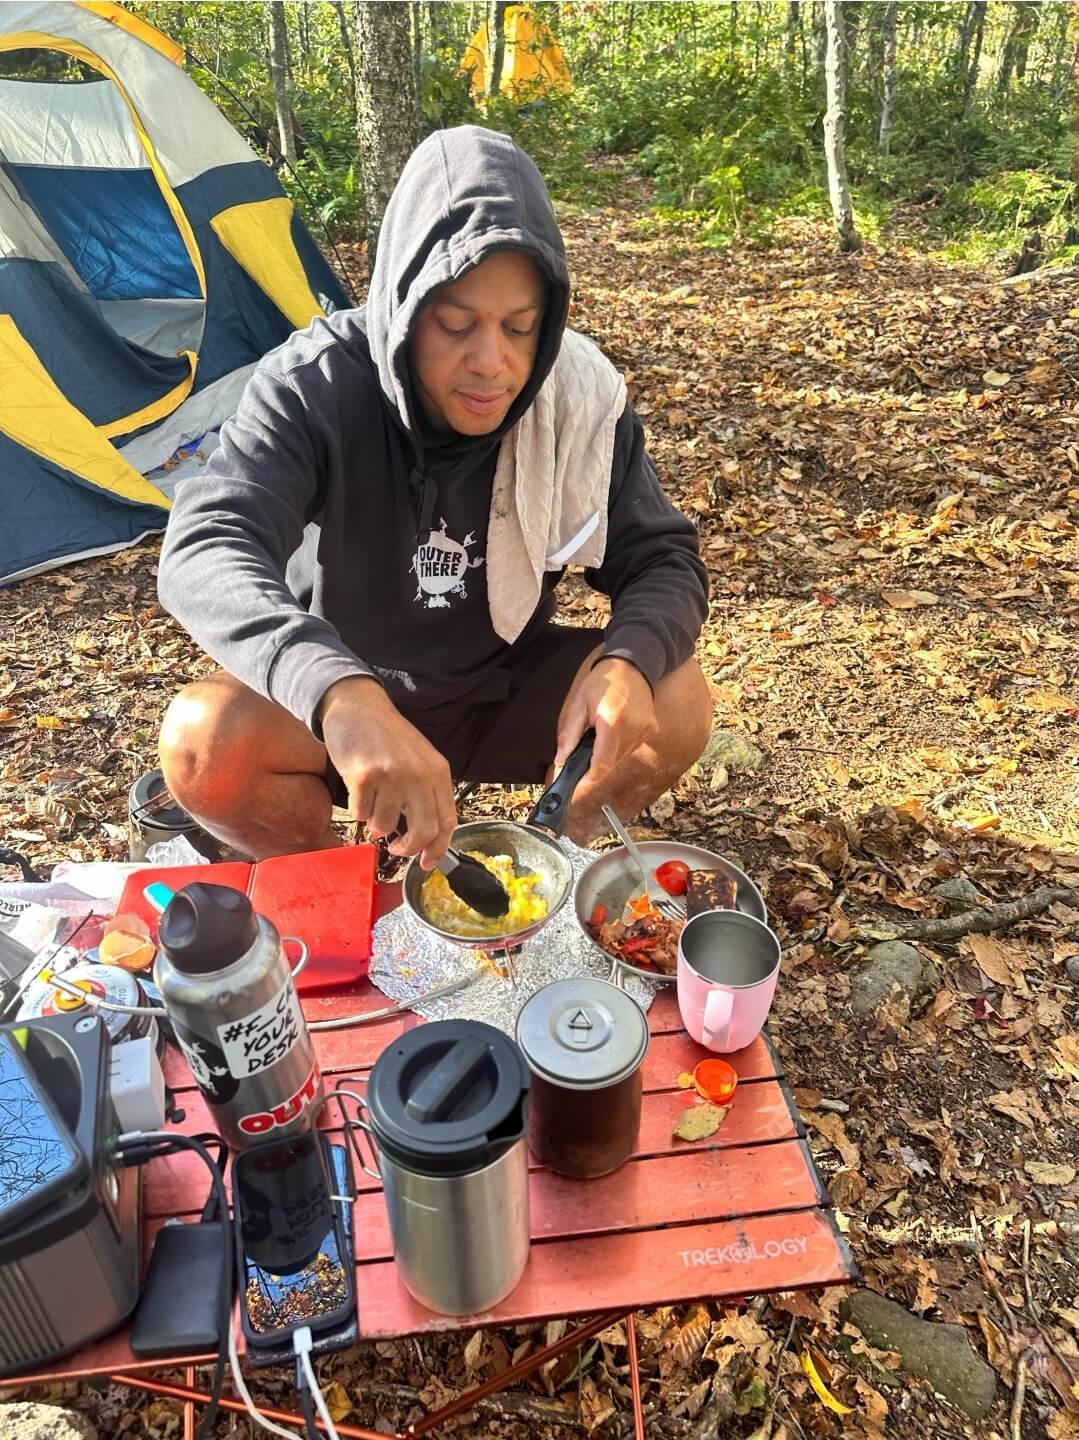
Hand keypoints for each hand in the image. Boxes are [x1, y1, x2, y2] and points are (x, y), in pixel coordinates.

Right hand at [317, 677, 455, 867]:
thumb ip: (428, 792)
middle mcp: (419, 774)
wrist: (359, 707)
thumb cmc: (388, 737)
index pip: (447, 821)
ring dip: (377, 827)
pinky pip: (361, 814)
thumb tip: (429, 835)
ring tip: (373, 811)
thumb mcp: (421, 759)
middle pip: (424, 831)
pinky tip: (359, 795)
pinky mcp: (364, 776)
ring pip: (386, 826)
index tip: (427, 862)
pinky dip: (359, 812)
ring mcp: (392, 775)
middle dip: (409, 849)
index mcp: (438, 772)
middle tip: (397, 850)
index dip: (438, 849)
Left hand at [555, 658, 657, 784]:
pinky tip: (615, 730)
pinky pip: (631, 748)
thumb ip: (570, 735)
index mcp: (613, 721)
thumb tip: (561, 759)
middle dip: (596, 764)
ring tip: (601, 734)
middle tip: (584, 753)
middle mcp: (632, 729)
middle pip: (611, 763)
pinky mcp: (650, 730)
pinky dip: (619, 746)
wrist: (632, 666)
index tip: (578, 786)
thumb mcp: (579, 704)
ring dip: (608, 754)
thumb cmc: (603, 682)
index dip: (589, 779)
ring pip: (621, 758)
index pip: (602, 763)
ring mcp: (644, 731)